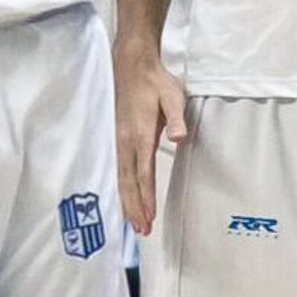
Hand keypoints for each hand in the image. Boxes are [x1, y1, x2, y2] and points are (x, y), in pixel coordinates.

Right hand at [115, 43, 187, 235]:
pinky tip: (126, 199)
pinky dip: (122, 188)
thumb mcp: (172, 95)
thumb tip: (178, 137)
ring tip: (134, 223)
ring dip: (127, 202)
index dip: (146, 197)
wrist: (131, 65)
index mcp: (140, 134)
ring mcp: (119, 140)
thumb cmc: (155, 82)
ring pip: (121, 178)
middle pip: (129, 182)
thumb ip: (175, 118)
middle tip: (142, 231)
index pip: (144, 173)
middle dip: (134, 208)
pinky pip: (119, 170)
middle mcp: (126, 141)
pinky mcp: (118, 138)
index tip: (149, 217)